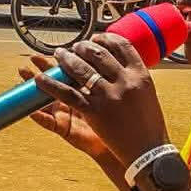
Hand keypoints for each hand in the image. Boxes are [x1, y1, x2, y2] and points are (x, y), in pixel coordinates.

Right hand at [18, 54, 108, 159]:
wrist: (124, 138)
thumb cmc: (118, 115)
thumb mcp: (110, 91)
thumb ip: (103, 75)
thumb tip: (104, 52)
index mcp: (81, 88)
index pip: (67, 71)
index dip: (61, 60)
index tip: (51, 50)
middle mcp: (70, 99)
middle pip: (53, 82)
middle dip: (42, 70)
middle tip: (33, 59)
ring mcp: (65, 113)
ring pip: (44, 99)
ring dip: (33, 89)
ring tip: (23, 79)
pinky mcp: (64, 129)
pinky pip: (49, 123)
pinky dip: (40, 118)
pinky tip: (32, 111)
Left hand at [32, 35, 168, 167]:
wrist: (148, 152)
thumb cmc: (149, 126)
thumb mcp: (147, 95)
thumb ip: (133, 78)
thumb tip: (120, 65)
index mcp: (141, 75)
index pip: (122, 46)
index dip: (106, 39)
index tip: (97, 38)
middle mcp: (125, 81)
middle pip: (98, 54)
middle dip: (83, 48)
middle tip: (75, 47)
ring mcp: (108, 96)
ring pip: (81, 70)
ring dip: (66, 59)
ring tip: (59, 55)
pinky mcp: (93, 111)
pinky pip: (67, 94)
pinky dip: (52, 85)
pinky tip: (40, 79)